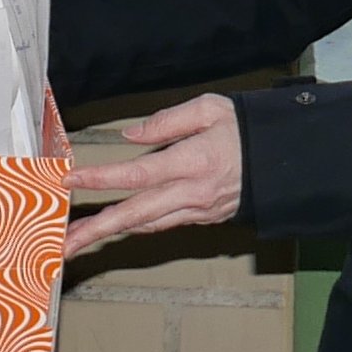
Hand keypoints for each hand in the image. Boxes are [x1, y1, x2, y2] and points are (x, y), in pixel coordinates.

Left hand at [66, 94, 245, 256]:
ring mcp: (198, 211)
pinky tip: (116, 225)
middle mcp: (193, 194)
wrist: (287, 162)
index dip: (102, 178)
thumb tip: (131, 135)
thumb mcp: (211, 109)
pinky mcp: (202, 218)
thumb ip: (167, 121)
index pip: (138, 174)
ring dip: (110, 234)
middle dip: (96, 231)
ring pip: (146, 225)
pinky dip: (136, 225)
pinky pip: (163, 224)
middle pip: (135, 215)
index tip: (70, 181)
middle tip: (64, 243)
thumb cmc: (249, 129)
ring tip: (78, 239)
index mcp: (193, 162)